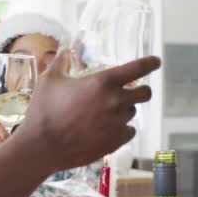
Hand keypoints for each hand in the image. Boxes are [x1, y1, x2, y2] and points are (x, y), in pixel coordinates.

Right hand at [17, 49, 159, 171]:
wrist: (42, 146)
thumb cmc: (43, 110)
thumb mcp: (48, 80)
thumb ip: (60, 62)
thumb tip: (63, 50)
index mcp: (103, 82)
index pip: (138, 68)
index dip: (150, 63)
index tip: (155, 62)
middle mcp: (116, 101)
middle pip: (145, 93)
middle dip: (140, 90)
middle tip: (128, 93)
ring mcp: (118, 122)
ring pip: (132, 113)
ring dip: (123, 111)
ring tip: (103, 114)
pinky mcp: (116, 141)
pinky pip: (129, 131)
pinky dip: (121, 129)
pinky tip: (105, 130)